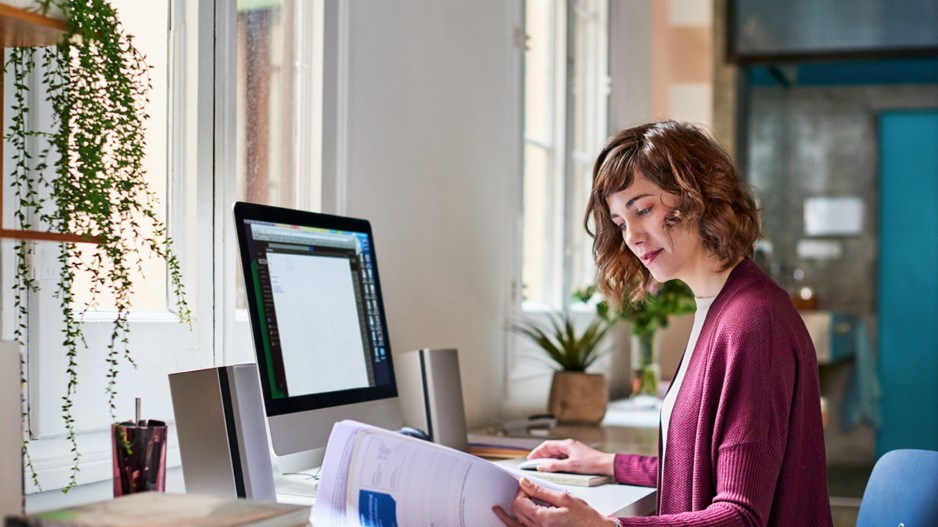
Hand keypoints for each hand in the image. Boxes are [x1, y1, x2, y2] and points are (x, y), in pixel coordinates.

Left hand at [492, 477, 617, 526]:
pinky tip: (507, 519)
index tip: (526, 484)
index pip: (519, 502)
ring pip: (516, 522)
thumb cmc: (583, 516)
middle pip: (516, 511)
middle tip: (525, 489)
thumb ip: (540, 490)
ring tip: (498, 508)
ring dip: (510, 512)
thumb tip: (525, 482)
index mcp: (543, 518)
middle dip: (517, 497)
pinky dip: (513, 523)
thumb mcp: (562, 497)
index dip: (520, 491)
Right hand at [526, 439, 614, 475]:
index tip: (530, 458)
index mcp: (566, 444)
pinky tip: (553, 468)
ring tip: (541, 467)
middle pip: (550, 449)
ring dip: (548, 460)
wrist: (605, 465)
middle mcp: (569, 446)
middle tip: (533, 464)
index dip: (536, 452)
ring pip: (556, 454)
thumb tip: (542, 466)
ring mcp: (572, 451)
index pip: (547, 446)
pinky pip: (561, 458)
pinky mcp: (576, 457)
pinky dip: (555, 462)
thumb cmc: (592, 463)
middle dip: (541, 456)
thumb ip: (555, 466)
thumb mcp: (570, 466)